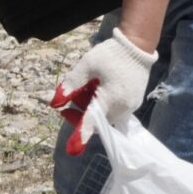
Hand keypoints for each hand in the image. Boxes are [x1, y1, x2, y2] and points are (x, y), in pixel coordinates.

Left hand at [50, 32, 157, 155]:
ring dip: (93, 108)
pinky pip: (115, 110)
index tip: (72, 148)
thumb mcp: (86, 65)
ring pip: (106, 115)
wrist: (137, 44)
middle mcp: (123, 107)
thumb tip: (55, 102)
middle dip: (82, 113)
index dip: (81, 134)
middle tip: (70, 99)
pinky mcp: (134, 102)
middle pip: (98, 120)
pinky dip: (104, 104)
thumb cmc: (110, 54)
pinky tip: (99, 89)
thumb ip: (71, 85)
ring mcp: (131, 106)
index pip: (93, 121)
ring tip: (87, 89)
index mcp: (110, 99)